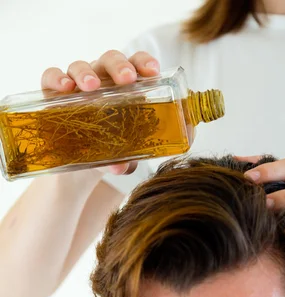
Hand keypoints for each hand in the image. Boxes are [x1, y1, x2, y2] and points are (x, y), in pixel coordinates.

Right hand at [41, 50, 159, 175]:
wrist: (79, 165)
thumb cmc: (108, 150)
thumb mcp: (119, 157)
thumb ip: (125, 160)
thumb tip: (120, 167)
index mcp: (125, 88)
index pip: (136, 65)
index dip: (144, 62)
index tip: (153, 71)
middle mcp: (101, 80)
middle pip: (109, 60)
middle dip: (119, 66)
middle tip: (127, 79)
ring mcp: (76, 84)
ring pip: (80, 66)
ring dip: (86, 73)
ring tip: (91, 86)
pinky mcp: (52, 93)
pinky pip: (50, 77)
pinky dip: (57, 78)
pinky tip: (65, 88)